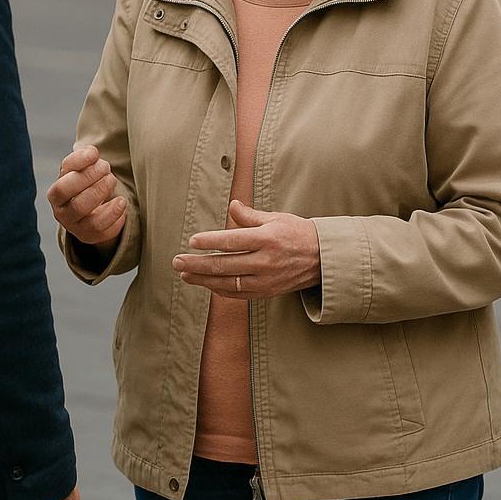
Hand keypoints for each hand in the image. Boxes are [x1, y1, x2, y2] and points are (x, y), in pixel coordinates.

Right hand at [47, 146, 125, 253]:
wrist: (90, 212)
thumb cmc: (84, 185)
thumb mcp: (80, 170)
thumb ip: (84, 158)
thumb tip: (91, 152)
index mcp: (56, 193)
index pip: (63, 182)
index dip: (78, 166)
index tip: (94, 154)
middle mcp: (61, 211)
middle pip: (73, 197)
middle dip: (91, 179)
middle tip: (107, 168)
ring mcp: (75, 226)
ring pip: (85, 212)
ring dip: (101, 193)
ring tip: (112, 180)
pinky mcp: (89, 236)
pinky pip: (101, 227)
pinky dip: (113, 213)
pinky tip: (121, 201)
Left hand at [172, 200, 320, 297]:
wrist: (324, 258)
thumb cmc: (297, 233)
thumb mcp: (276, 218)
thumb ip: (250, 216)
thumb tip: (232, 206)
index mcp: (266, 239)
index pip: (231, 241)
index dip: (209, 242)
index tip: (191, 241)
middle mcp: (265, 261)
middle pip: (224, 265)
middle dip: (197, 264)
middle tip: (177, 261)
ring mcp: (266, 279)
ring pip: (228, 282)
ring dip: (203, 280)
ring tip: (185, 275)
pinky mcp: (268, 292)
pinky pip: (239, 293)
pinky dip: (220, 289)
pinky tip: (206, 284)